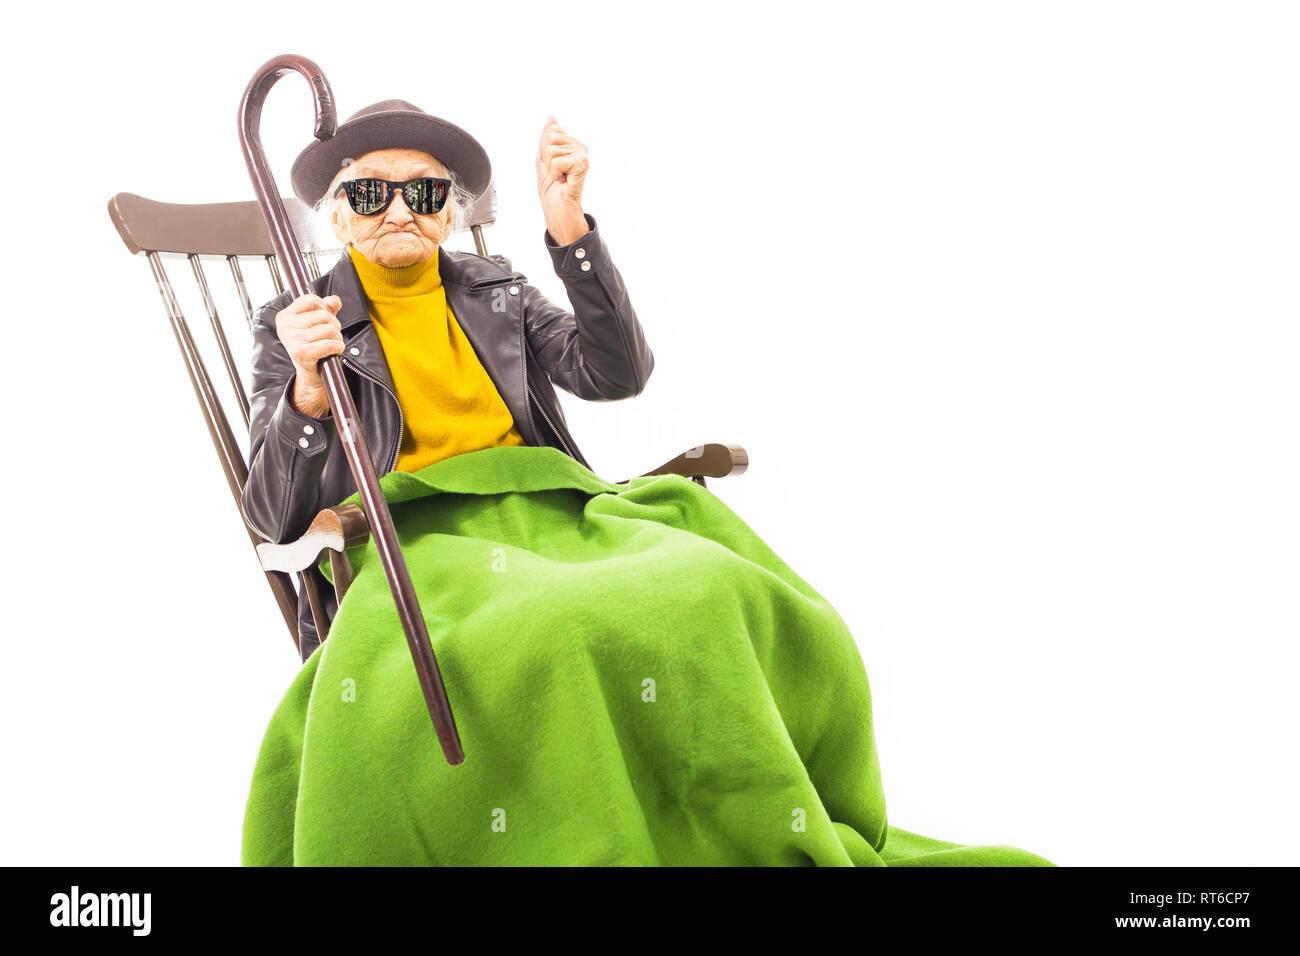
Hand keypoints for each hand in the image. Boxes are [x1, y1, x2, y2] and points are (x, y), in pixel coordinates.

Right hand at [274, 293, 343, 416]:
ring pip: (329, 329)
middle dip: (334, 326)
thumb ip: (326, 308)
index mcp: (285, 316)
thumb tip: (334, 300)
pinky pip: (329, 344)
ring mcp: (292, 340)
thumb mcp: (317, 324)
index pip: (311, 300)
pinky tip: (334, 351)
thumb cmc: (312, 346)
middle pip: (324, 314)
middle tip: (330, 336)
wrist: (311, 374)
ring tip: (331, 344)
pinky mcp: (301, 354)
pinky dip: (337, 347)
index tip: (325, 319)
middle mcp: (285, 327)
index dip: (325, 307)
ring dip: (337, 338)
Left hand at [535, 115, 589, 245]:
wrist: (558, 208)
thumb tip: (551, 117)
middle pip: (550, 137)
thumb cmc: (552, 189)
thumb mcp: (544, 158)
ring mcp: (582, 154)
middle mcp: (580, 147)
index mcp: (572, 144)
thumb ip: (547, 137)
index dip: (544, 150)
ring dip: (550, 168)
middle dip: (546, 158)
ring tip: (560, 177)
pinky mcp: (582, 163)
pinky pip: (556, 161)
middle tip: (556, 173)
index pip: (551, 131)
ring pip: (551, 149)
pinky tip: (564, 180)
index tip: (553, 166)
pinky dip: (555, 174)